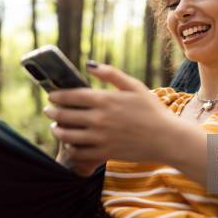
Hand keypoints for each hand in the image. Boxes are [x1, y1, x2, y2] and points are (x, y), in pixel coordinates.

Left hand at [44, 61, 180, 173]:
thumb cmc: (152, 110)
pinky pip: (79, 153)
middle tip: (49, 111)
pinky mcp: (104, 153)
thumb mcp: (134, 86)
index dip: (57, 96)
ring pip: (67, 136)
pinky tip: (71, 144)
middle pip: (64, 115)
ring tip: (56, 128)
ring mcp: (101, 138)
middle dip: (53, 112)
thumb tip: (89, 64)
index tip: (52, 96)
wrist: (167, 139)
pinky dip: (71, 149)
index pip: (71, 96)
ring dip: (58, 131)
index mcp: (105, 100)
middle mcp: (99, 119)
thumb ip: (111, 74)